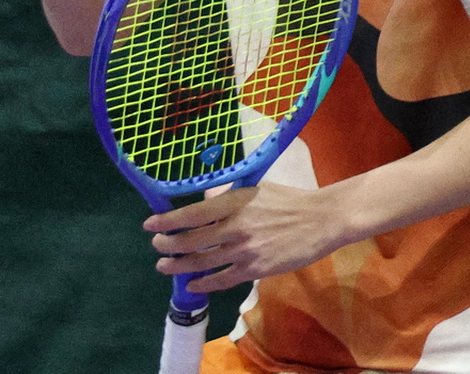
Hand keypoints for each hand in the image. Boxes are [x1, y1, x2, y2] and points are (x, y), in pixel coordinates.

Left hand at [144, 182, 340, 292]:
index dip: (168, 221)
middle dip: (168, 245)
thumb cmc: (287, 200)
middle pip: (192, 240)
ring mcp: (245, 250)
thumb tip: (204, 199)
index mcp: (236, 201)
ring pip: (203, 262)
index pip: (193, 213)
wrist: (319, 220)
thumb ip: (228, 195)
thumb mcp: (255, 187)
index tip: (150, 225)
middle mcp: (236, 226)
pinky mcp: (256, 269)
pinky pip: (223, 279)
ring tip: (164, 265)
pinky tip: (192, 282)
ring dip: (179, 266)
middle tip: (156, 246)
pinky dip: (204, 282)